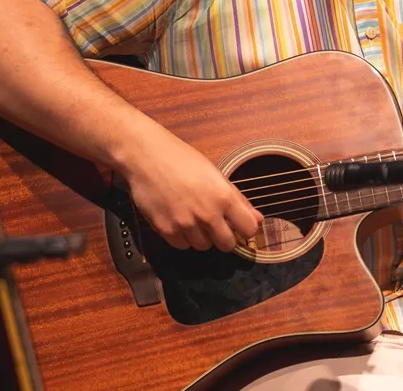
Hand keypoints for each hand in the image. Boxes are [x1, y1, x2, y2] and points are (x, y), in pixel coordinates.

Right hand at [122, 126, 263, 251]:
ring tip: (193, 217)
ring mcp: (185, 224)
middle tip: (216, 225)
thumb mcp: (215, 173)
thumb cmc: (182, 159)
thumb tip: (257, 219)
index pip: (248, 229)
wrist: (145, 156)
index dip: (245, 229)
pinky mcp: (165, 230)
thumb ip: (238, 200)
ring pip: (203, 246)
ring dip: (202, 237)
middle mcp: (207, 213)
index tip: (238, 225)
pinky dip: (183, 237)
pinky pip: (182, 245)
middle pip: (227, 245)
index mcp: (224, 196)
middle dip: (224, 237)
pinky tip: (179, 220)